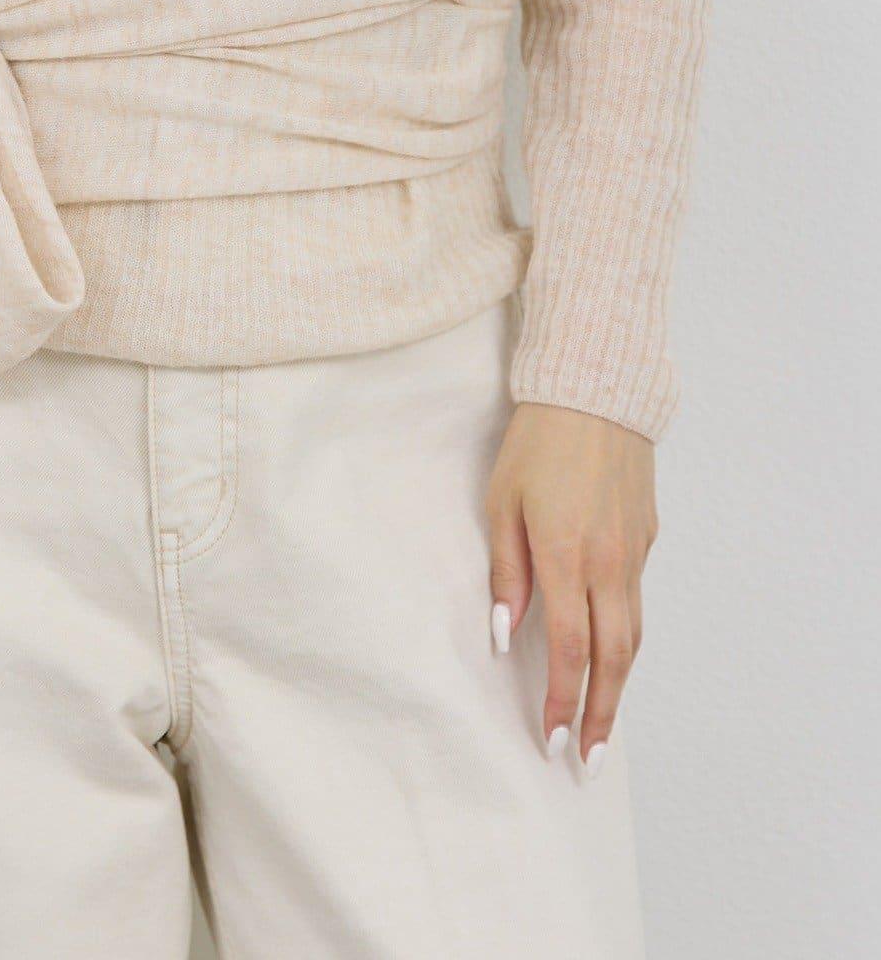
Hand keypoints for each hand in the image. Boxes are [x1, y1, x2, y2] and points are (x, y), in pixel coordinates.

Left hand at [485, 404, 656, 771]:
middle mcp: (610, 563)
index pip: (567, 649)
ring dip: (619, 684)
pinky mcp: (648, 536)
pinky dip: (627, 636)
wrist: (595, 392)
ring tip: (604, 721)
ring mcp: (635, 551)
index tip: (551, 738)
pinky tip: (611, 651)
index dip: (561, 700)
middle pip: (613, 658)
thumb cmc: (537, 443)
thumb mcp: (502, 501)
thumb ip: (506, 571)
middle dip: (600, 713)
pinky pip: (638, 598)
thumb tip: (500, 633)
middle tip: (588, 757)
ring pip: (634, 634)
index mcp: (567, 557)